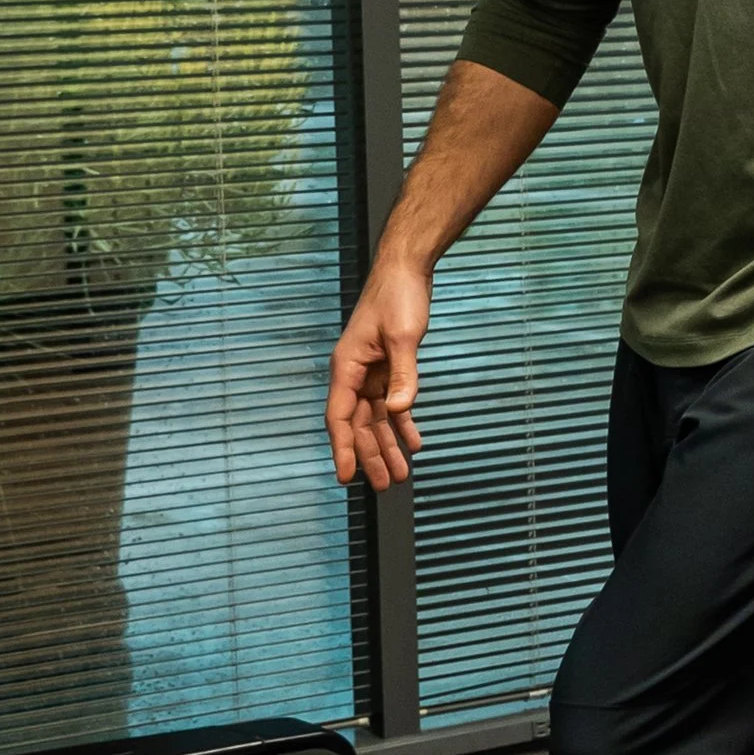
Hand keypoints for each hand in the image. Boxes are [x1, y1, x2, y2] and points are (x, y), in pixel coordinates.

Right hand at [326, 253, 430, 490]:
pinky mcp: (388, 367)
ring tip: (400, 474)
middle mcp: (354, 373)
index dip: (343, 449)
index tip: (345, 477)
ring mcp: (371, 371)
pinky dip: (403, 423)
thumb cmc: (398, 296)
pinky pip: (393, 403)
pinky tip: (414, 443)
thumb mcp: (404, 336)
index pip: (340, 417)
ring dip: (388, 445)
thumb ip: (403, 375)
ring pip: (376, 418)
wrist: (406, 269)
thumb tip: (399, 410)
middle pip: (359, 424)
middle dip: (371, 455)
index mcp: (347, 366)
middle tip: (385, 485)